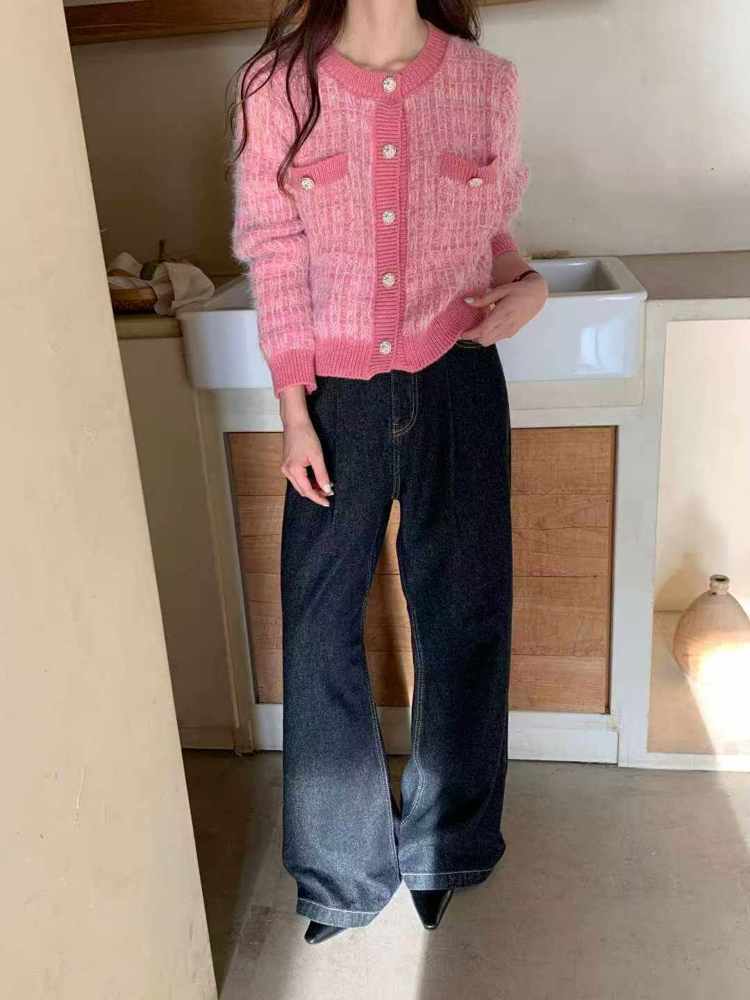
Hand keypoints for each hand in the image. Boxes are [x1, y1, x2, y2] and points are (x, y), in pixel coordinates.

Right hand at [279, 386, 333, 506]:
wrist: (295, 422)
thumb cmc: (305, 435)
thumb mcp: (317, 456)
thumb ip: (322, 474)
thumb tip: (327, 489)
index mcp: (293, 470)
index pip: (307, 491)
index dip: (318, 498)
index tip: (328, 502)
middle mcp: (287, 471)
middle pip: (302, 490)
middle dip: (316, 493)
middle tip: (329, 493)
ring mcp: (285, 468)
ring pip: (300, 485)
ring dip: (312, 487)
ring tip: (325, 485)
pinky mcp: (287, 464)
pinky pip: (297, 478)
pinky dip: (307, 481)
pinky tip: (316, 478)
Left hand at [461, 273, 547, 345]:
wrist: (537, 295)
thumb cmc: (519, 290)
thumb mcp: (500, 290)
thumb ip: (483, 299)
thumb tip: (466, 301)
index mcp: (503, 314)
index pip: (483, 330)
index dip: (470, 334)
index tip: (460, 333)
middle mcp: (506, 326)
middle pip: (484, 340)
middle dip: (473, 337)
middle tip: (467, 328)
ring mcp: (510, 331)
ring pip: (490, 341)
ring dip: (481, 337)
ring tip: (477, 325)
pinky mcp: (512, 333)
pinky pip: (496, 339)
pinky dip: (489, 335)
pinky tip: (488, 324)